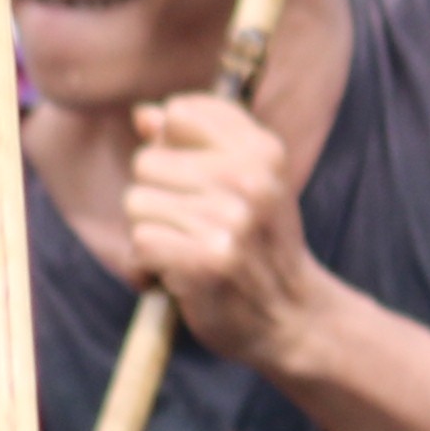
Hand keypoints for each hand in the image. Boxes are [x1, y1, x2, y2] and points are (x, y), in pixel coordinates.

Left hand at [119, 92, 319, 366]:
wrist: (292, 317)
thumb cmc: (259, 242)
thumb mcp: (246, 180)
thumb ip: (194, 141)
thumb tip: (144, 115)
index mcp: (264, 151)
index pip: (178, 113)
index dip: (170, 147)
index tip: (192, 179)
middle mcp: (251, 180)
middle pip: (147, 161)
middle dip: (156, 196)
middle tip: (192, 227)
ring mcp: (231, 222)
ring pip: (137, 203)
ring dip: (149, 232)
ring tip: (184, 251)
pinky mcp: (208, 262)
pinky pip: (140, 243)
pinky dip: (146, 266)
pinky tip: (176, 276)